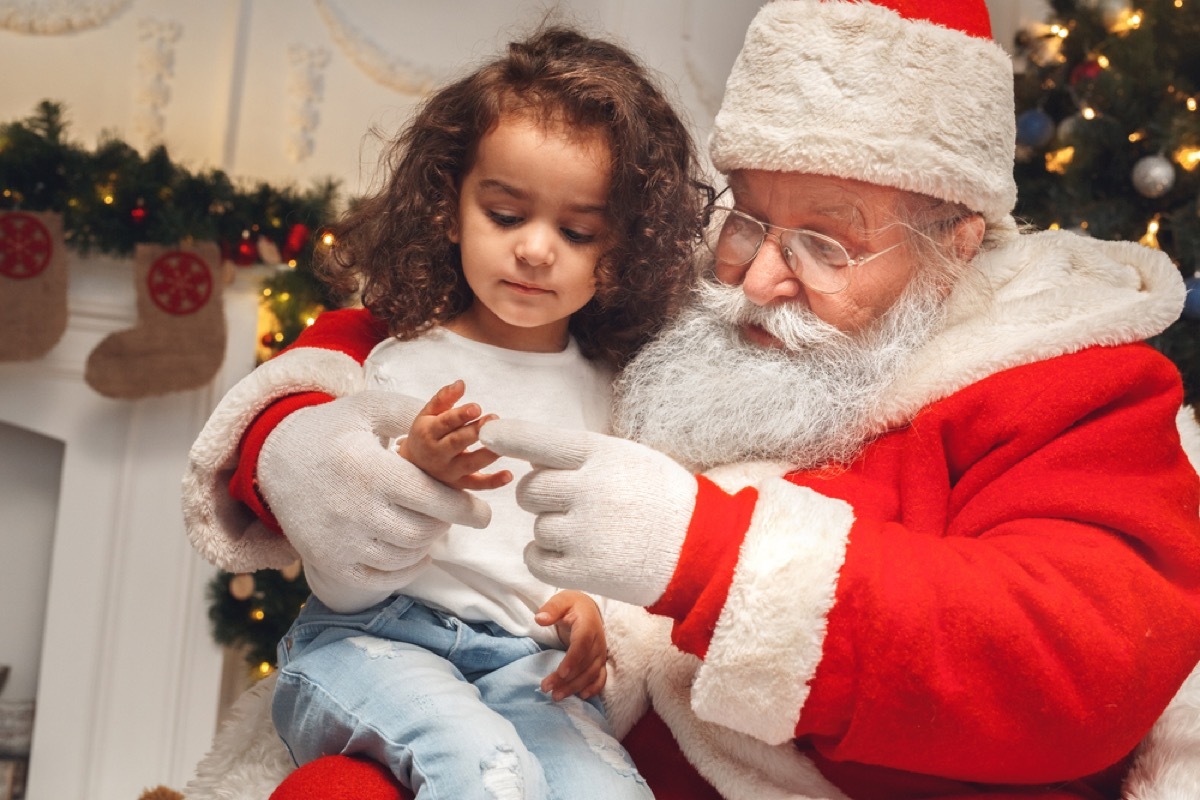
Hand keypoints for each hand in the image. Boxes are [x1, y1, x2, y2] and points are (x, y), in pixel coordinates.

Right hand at [258, 390, 491, 610]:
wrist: (273, 461)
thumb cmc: (332, 430)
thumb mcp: (369, 408)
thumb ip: (414, 412)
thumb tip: (463, 419)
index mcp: (368, 469)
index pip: (431, 499)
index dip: (464, 508)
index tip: (483, 513)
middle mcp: (353, 510)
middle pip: (424, 530)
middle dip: (444, 522)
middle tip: (446, 510)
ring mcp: (340, 540)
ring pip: (406, 555)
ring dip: (426, 542)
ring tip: (426, 523)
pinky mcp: (329, 562)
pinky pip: (382, 579)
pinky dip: (406, 569)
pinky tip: (414, 551)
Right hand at [399, 380, 511, 490]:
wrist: (413, 464)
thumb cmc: (426, 433)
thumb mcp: (428, 413)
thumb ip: (444, 398)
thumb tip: (461, 383)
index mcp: (428, 432)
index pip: (445, 423)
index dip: (460, 415)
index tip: (477, 407)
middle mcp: (437, 453)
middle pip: (457, 443)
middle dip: (476, 432)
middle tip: (494, 419)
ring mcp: (449, 471)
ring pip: (469, 464)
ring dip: (487, 454)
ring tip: (503, 444)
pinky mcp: (459, 483)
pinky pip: (477, 485)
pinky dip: (493, 482)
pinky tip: (509, 475)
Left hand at [479, 418, 697, 606]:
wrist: (700, 548)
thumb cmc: (661, 499)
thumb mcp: (629, 460)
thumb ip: (583, 457)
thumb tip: (531, 458)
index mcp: (602, 455)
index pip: (543, 441)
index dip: (511, 436)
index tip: (487, 431)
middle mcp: (589, 490)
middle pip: (530, 490)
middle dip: (541, 497)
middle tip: (571, 502)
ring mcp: (586, 532)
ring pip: (536, 527)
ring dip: (552, 530)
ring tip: (590, 531)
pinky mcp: (585, 570)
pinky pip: (536, 559)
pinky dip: (543, 557)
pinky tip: (568, 553)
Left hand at [536, 591, 605, 700]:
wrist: (588, 609)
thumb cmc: (572, 605)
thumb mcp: (561, 600)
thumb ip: (551, 609)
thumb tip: (540, 619)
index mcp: (587, 625)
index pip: (582, 645)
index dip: (573, 660)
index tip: (561, 673)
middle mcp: (598, 641)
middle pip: (585, 664)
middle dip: (567, 679)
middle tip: (547, 689)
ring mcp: (601, 653)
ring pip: (591, 674)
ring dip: (575, 687)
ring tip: (556, 696)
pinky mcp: (601, 661)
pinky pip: (601, 677)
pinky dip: (593, 688)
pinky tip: (581, 696)